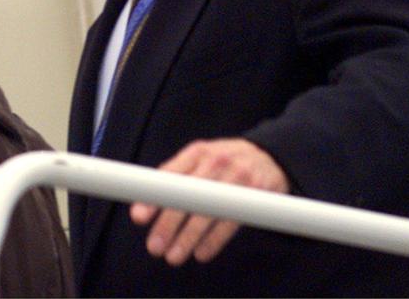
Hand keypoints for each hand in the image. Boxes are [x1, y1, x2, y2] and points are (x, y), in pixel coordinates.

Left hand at [130, 138, 288, 265]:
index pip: (169, 176)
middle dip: (168, 224)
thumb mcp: (201, 158)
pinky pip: (231, 222)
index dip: (153, 197)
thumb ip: (176, 175)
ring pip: (208, 213)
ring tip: (173, 256)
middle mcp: (216, 163)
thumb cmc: (224, 161)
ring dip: (188, 238)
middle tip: (154, 246)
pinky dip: (214, 240)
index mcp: (197, 152)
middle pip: (187, 197)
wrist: (269, 156)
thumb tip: (145, 200)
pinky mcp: (254, 196)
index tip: (138, 217)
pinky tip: (200, 253)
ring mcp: (237, 179)